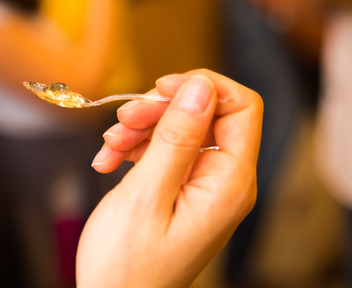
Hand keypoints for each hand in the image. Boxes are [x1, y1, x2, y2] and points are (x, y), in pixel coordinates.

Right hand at [76, 69, 262, 286]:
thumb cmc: (127, 265)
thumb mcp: (146, 196)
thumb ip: (177, 138)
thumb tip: (201, 87)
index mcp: (228, 183)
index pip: (241, 107)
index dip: (204, 87)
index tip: (161, 88)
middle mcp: (224, 180)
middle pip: (206, 114)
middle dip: (162, 109)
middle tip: (123, 120)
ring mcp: (204, 184)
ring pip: (182, 128)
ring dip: (143, 128)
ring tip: (110, 145)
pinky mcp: (184, 187)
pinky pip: (167, 149)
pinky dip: (138, 146)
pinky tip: (110, 159)